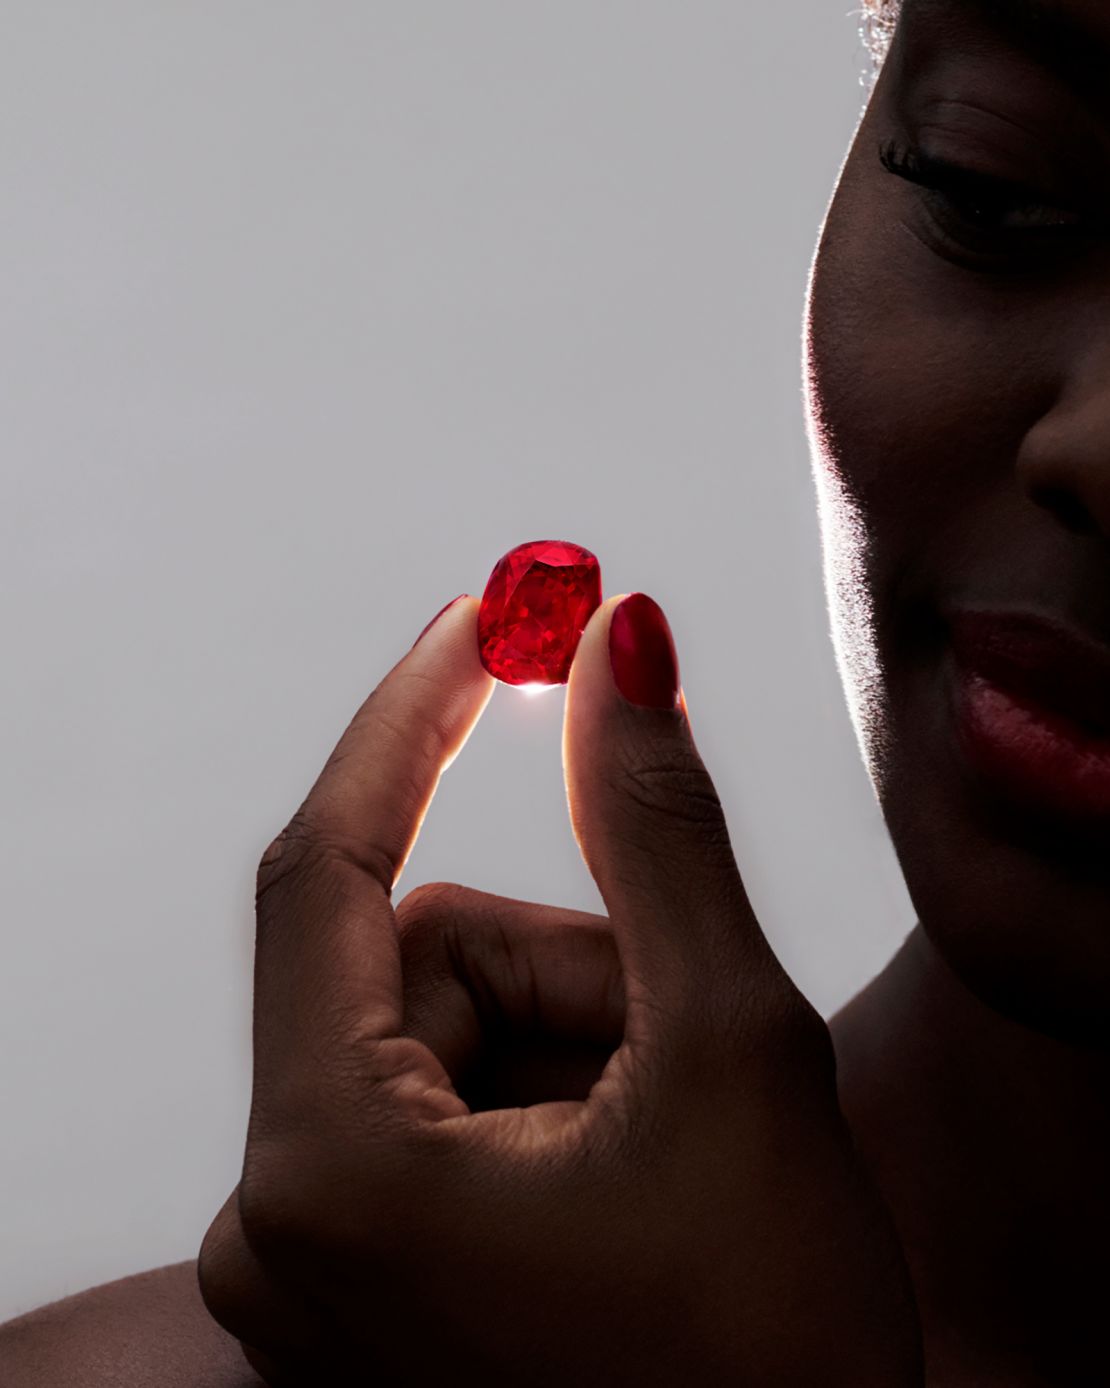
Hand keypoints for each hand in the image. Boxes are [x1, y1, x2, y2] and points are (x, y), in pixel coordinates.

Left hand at [197, 593, 922, 1385]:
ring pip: (445, 1025)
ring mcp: (312, 1262)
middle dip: (572, 962)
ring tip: (677, 1146)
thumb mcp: (738, 1063)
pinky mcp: (358, 1278)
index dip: (410, 719)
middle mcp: (279, 1224)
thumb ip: (660, 836)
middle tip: (694, 1038)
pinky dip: (551, 1098)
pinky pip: (442, 1100)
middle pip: (419, 959)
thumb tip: (619, 653)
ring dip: (579, 1037)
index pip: (325, 867)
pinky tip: (633, 1189)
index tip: (488, 617)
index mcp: (330, 1177)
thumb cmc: (770, 1370)